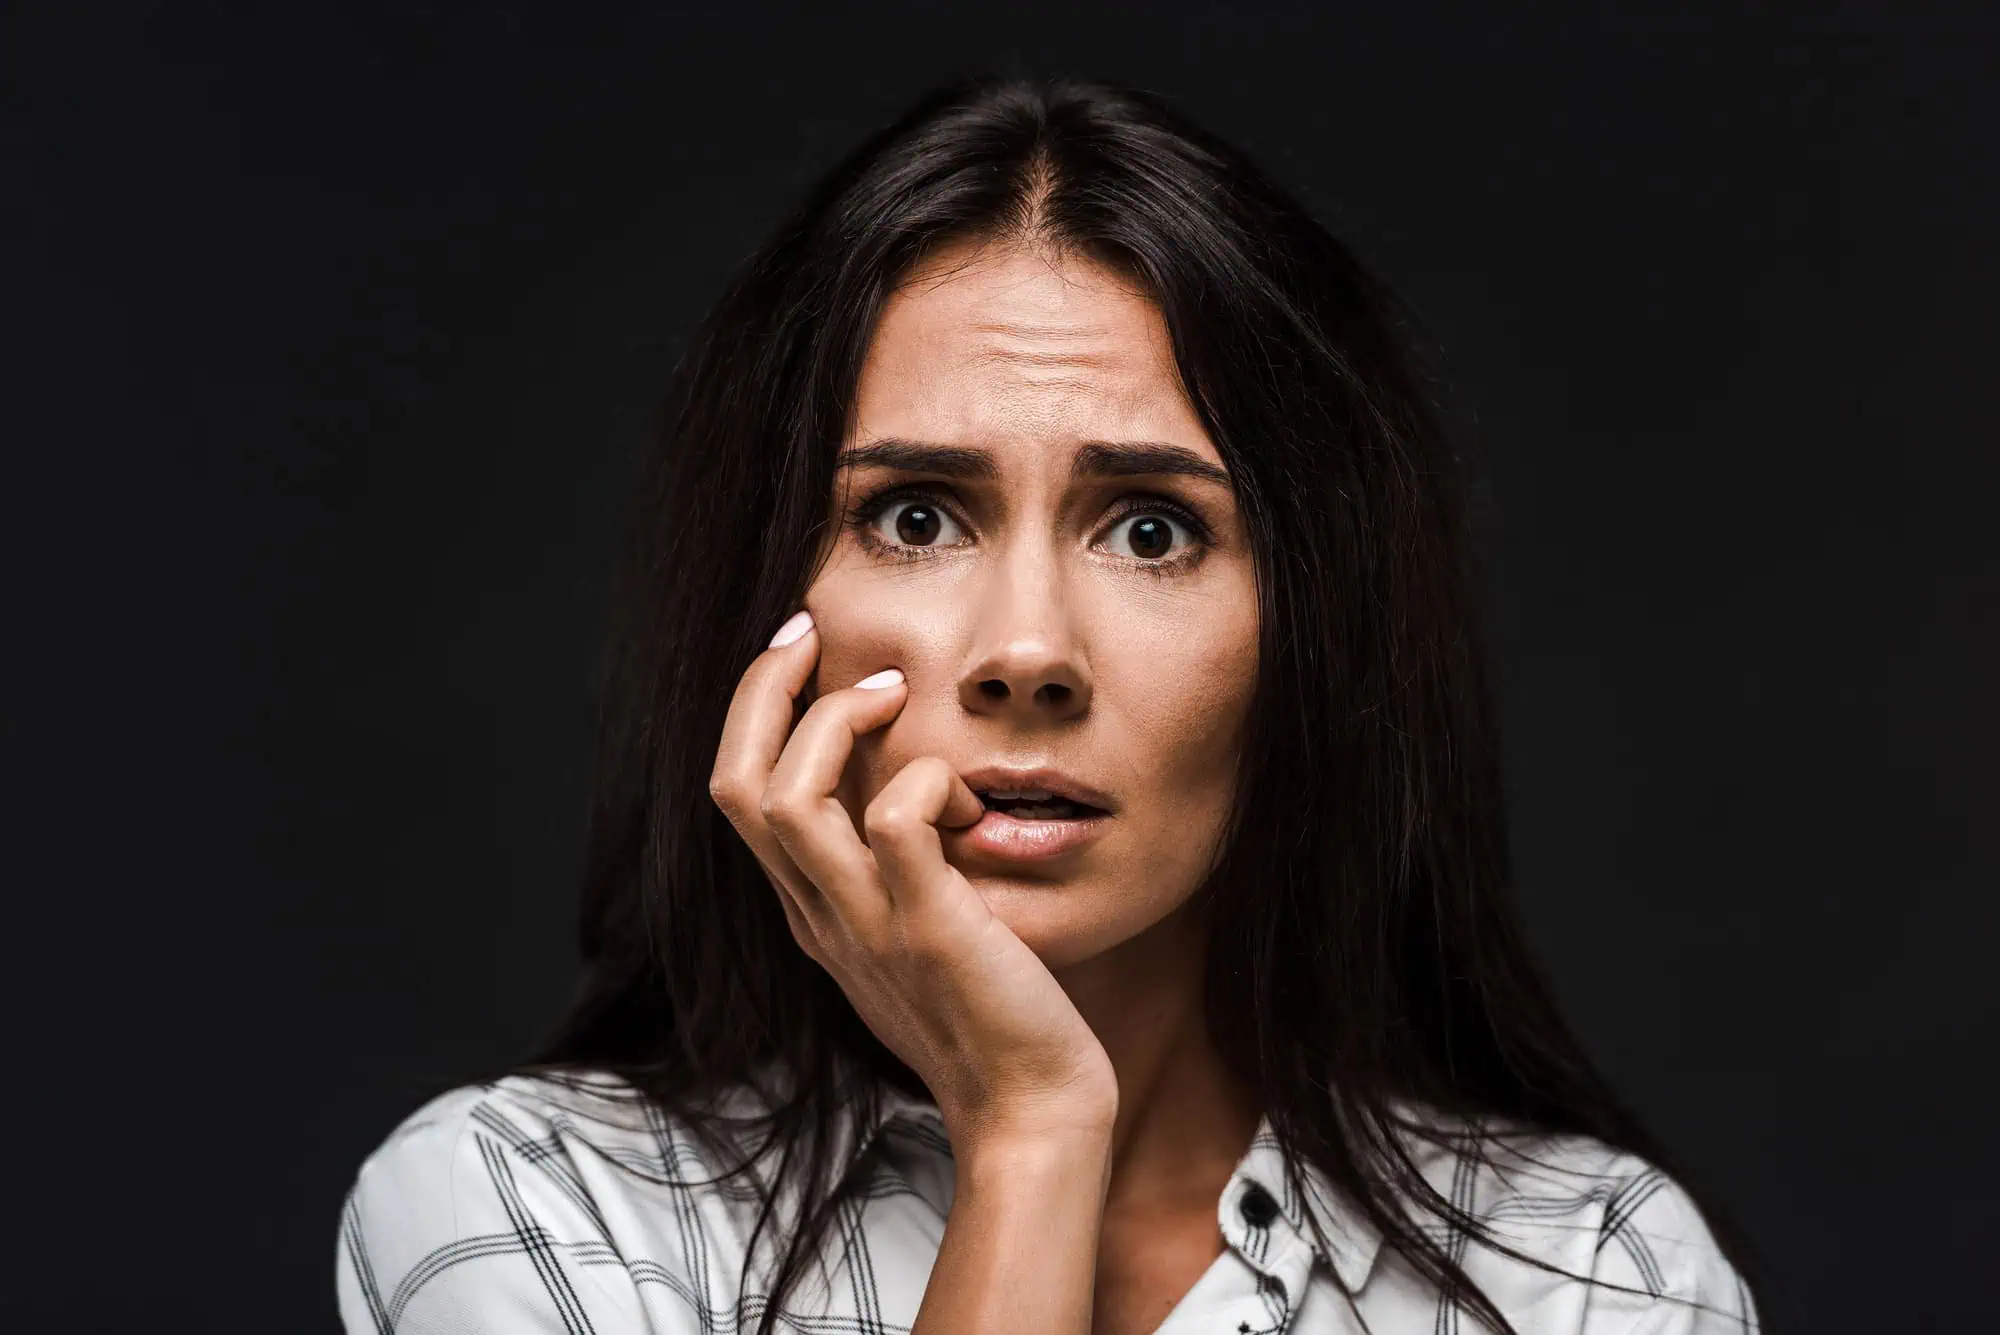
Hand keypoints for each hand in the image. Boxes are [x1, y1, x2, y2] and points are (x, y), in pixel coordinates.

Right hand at [708, 611, 1117, 1151]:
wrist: (1029, 1110)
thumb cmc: (986, 1015)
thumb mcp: (910, 930)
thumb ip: (889, 864)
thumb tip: (904, 771)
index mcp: (809, 910)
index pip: (735, 791)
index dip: (753, 709)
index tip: (798, 650)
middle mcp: (819, 915)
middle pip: (735, 781)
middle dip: (764, 688)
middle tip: (814, 635)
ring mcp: (866, 925)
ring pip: (788, 797)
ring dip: (835, 724)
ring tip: (894, 694)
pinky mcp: (929, 931)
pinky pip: (895, 824)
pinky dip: (924, 780)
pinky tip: (965, 797)